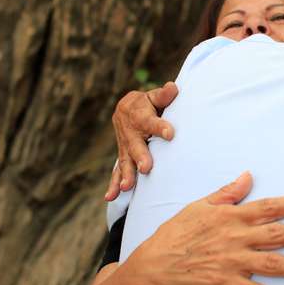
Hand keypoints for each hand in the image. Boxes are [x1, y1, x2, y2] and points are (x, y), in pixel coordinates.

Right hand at [105, 82, 178, 200]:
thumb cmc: (149, 103)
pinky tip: (110, 196)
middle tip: (146, 168)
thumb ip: (164, 95)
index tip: (170, 134)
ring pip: (125, 160)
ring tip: (127, 187)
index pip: (150, 120)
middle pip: (134, 144)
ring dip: (126, 174)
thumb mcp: (155, 96)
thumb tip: (173, 88)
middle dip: (140, 156)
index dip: (160, 126)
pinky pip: (117, 170)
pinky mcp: (123, 155)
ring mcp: (124, 144)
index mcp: (138, 113)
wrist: (129, 108)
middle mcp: (129, 130)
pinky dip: (113, 184)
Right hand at [125, 172, 283, 284]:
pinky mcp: (226, 283)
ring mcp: (232, 262)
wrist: (157, 263)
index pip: (266, 208)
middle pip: (276, 235)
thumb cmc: (178, 231)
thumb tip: (248, 176)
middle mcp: (236, 237)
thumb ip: (228, 193)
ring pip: (271, 264)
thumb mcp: (201, 205)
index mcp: (231, 216)